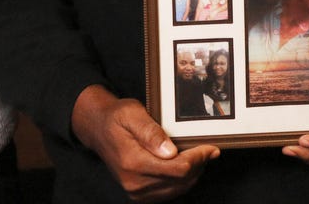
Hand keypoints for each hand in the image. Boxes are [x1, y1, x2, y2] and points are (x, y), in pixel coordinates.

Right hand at [72, 85, 218, 201]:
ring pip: (177, 189)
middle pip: (180, 181)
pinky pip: (168, 193)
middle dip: (198, 165)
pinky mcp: (138, 195)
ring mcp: (135, 191)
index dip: (198, 158)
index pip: (177, 168)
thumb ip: (151, 132)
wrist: (98, 129)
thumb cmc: (116, 118)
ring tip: (199, 157)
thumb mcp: (133, 113)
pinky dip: (181, 181)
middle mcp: (134, 182)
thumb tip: (171, 151)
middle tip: (209, 150)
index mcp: (133, 162)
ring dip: (192, 174)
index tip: (210, 147)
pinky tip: (184, 166)